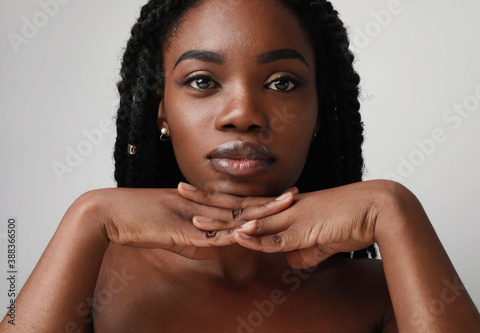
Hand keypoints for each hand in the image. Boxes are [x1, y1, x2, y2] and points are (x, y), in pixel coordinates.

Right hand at [92, 183, 295, 259]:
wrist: (111, 214)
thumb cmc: (138, 220)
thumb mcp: (173, 232)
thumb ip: (195, 240)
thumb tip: (213, 249)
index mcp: (200, 206)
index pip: (237, 203)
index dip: (260, 200)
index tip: (281, 197)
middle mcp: (202, 208)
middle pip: (243, 205)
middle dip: (271, 201)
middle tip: (296, 193)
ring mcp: (194, 218)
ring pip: (235, 216)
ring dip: (261, 210)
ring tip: (286, 204)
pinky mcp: (183, 231)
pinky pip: (213, 233)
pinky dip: (233, 231)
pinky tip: (251, 227)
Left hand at [185, 180, 388, 267]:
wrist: (374, 210)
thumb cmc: (348, 221)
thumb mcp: (320, 241)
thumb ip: (302, 248)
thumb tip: (292, 259)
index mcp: (282, 209)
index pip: (243, 203)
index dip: (219, 200)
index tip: (198, 196)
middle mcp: (281, 209)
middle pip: (236, 204)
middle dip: (206, 200)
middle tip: (179, 190)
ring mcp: (290, 218)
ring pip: (249, 219)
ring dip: (221, 220)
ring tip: (193, 218)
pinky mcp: (305, 230)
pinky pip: (276, 237)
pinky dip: (257, 237)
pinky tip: (238, 235)